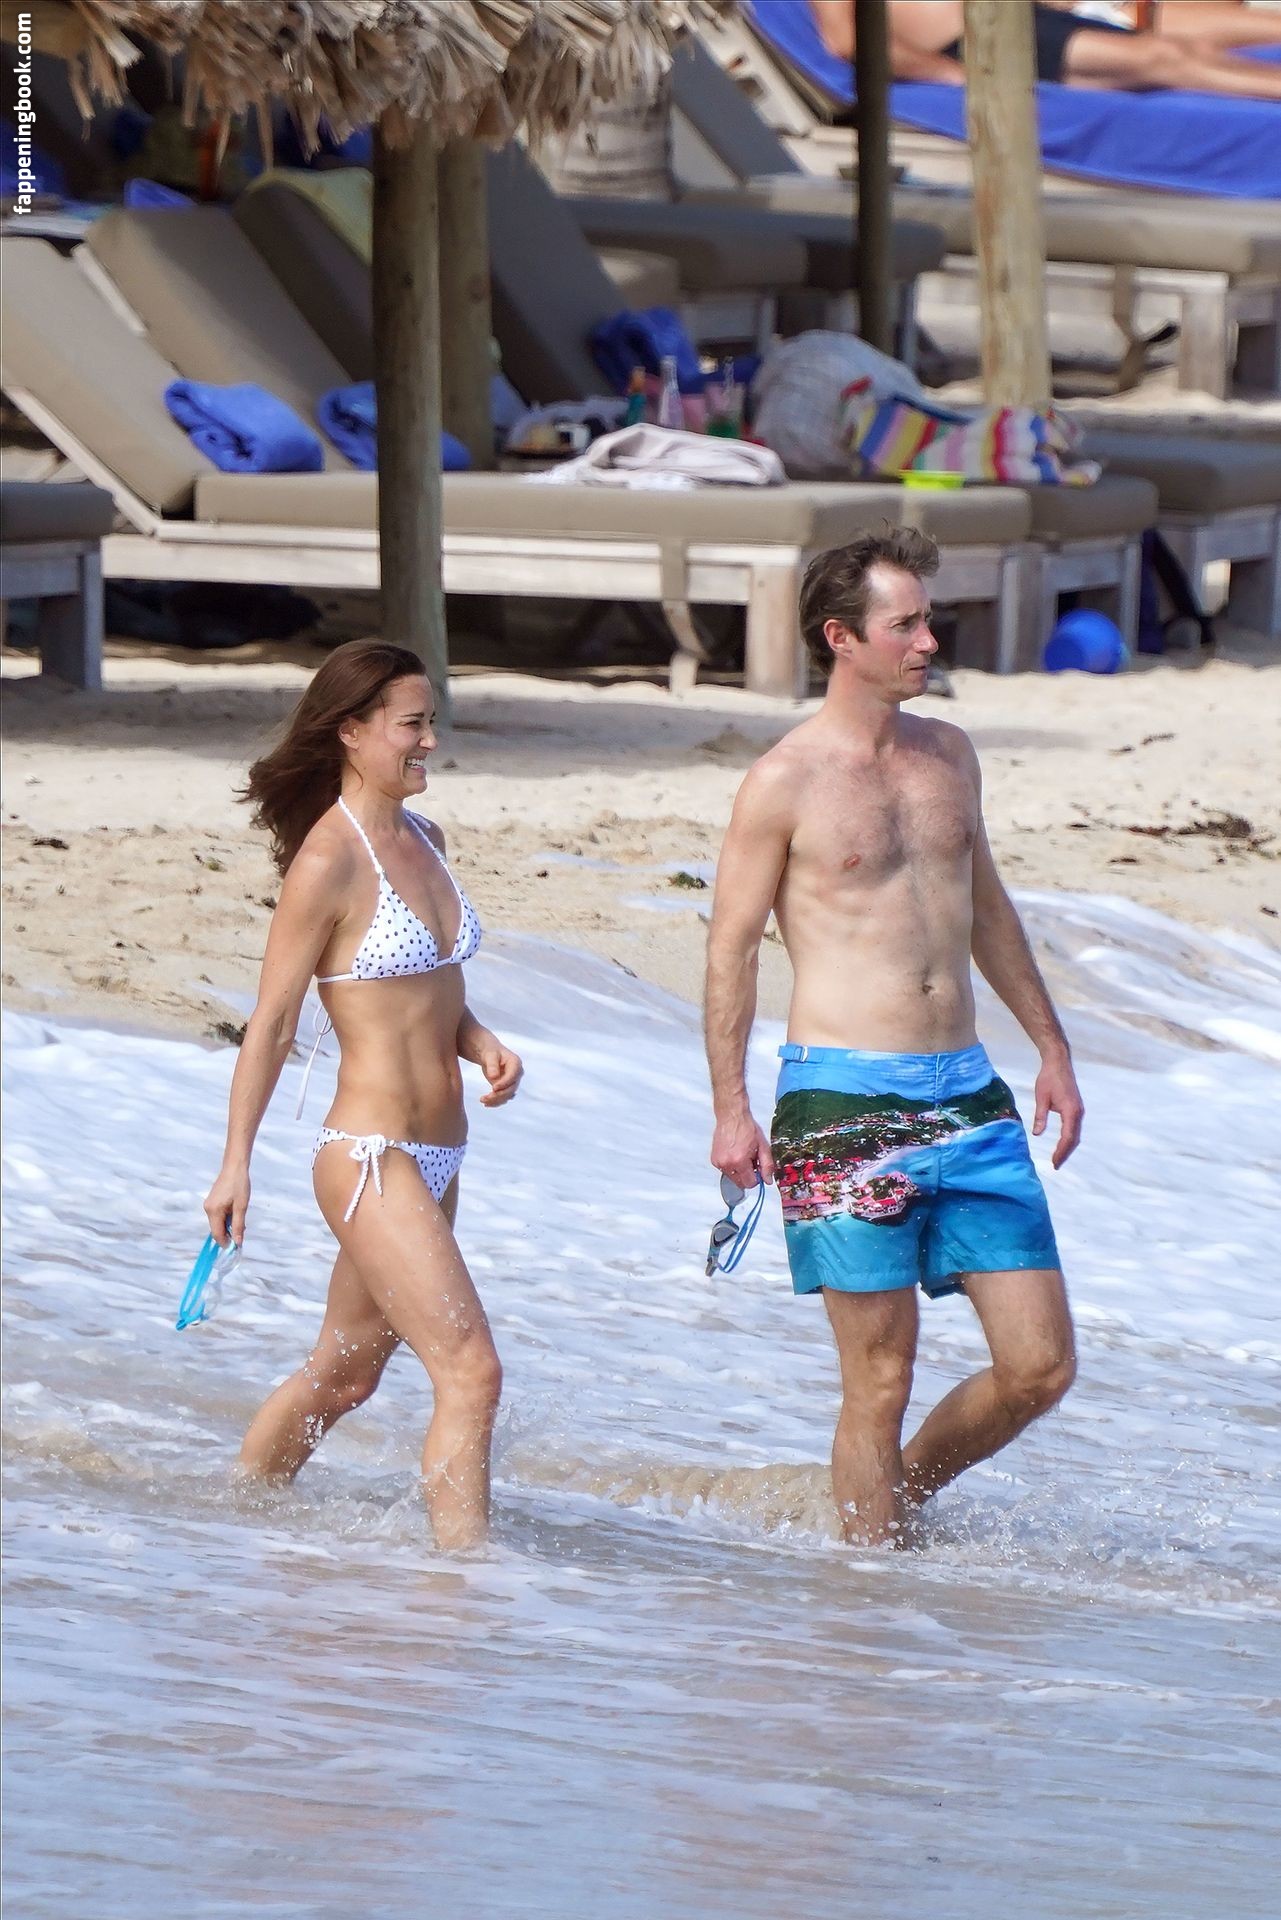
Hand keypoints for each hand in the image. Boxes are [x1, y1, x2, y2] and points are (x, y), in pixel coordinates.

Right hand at [204, 1165, 249, 1246]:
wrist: (234, 1167)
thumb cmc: (239, 1185)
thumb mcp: (242, 1207)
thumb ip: (239, 1225)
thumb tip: (238, 1242)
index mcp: (213, 1211)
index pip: (217, 1234)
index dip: (226, 1243)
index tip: (236, 1248)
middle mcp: (208, 1209)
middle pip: (217, 1229)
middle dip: (229, 1234)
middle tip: (242, 1232)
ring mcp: (208, 1205)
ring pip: (217, 1223)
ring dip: (228, 1226)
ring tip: (241, 1219)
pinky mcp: (211, 1202)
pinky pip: (218, 1216)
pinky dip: (226, 1219)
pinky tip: (236, 1213)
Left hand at [478, 1039, 522, 1107]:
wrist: (490, 1056)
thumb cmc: (491, 1052)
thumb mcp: (490, 1055)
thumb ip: (492, 1065)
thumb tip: (494, 1077)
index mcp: (515, 1063)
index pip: (512, 1076)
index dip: (504, 1083)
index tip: (493, 1088)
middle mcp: (517, 1074)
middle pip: (511, 1088)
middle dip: (498, 1095)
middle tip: (484, 1098)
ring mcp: (513, 1082)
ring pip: (507, 1095)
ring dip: (496, 1100)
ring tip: (482, 1100)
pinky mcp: (507, 1088)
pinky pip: (503, 1097)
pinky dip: (495, 1102)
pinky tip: (486, 1103)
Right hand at [711, 1110, 774, 1188]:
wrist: (732, 1117)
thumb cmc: (746, 1128)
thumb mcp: (763, 1146)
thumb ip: (767, 1165)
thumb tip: (768, 1180)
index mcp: (740, 1161)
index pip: (749, 1183)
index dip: (756, 1178)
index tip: (758, 1169)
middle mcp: (727, 1164)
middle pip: (740, 1183)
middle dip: (747, 1175)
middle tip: (750, 1160)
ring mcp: (718, 1163)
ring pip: (732, 1177)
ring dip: (739, 1171)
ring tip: (741, 1155)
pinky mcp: (714, 1160)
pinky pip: (725, 1171)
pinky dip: (731, 1166)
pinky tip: (734, 1154)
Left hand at [1033, 1054, 1083, 1168]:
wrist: (1058, 1062)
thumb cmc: (1049, 1078)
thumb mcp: (1041, 1098)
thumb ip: (1040, 1116)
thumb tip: (1037, 1134)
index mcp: (1071, 1111)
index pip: (1068, 1137)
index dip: (1061, 1151)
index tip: (1054, 1163)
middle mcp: (1078, 1113)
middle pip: (1074, 1139)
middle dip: (1065, 1153)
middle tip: (1055, 1165)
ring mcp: (1079, 1110)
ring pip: (1076, 1134)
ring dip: (1068, 1147)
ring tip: (1058, 1158)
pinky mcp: (1077, 1108)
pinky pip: (1074, 1128)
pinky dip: (1069, 1138)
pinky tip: (1062, 1144)